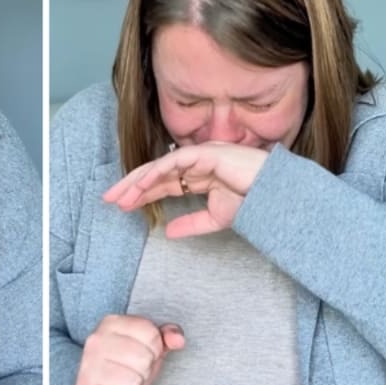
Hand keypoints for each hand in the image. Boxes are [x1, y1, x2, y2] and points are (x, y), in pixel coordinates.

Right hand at [73, 314, 183, 384]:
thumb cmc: (124, 368)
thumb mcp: (147, 348)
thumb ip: (165, 337)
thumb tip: (178, 339)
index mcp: (111, 323)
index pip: (151, 333)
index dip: (155, 349)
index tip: (142, 354)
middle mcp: (96, 341)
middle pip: (144, 358)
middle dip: (144, 371)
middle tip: (131, 372)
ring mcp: (89, 366)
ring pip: (134, 382)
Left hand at [103, 142, 268, 236]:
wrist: (276, 196)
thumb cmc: (253, 202)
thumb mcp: (215, 218)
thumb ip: (191, 224)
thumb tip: (167, 231)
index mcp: (198, 175)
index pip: (162, 183)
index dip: (141, 193)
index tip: (122, 205)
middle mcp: (196, 163)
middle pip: (155, 173)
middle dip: (131, 185)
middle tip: (109, 199)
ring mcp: (201, 155)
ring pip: (160, 166)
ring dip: (138, 181)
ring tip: (120, 196)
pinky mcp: (206, 153)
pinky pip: (174, 161)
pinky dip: (156, 172)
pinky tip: (141, 186)